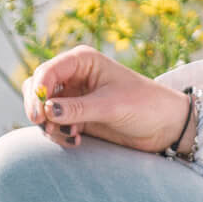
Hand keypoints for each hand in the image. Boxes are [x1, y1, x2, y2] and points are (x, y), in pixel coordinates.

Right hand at [22, 46, 193, 153]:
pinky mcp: (76, 117)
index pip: (47, 70)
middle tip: (45, 126)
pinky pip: (53, 124)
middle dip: (37, 107)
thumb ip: (77, 109)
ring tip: (69, 137)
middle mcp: (74, 76)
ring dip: (48, 124)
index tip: (40, 113)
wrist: (165, 126)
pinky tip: (76, 140)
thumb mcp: (111, 106)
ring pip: (42, 108)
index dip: (38, 90)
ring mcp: (73, 97)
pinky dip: (58, 134)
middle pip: (37, 87)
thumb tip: (46, 110)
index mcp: (82, 61)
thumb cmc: (145, 105)